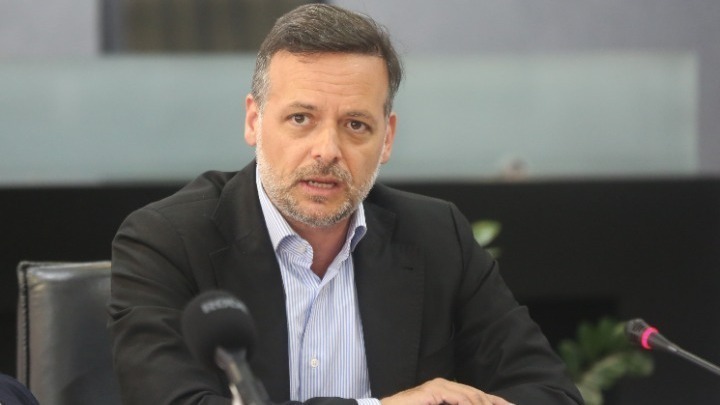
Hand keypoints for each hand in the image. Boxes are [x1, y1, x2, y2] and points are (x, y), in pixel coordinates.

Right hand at [380, 378, 513, 404]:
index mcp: (449, 390)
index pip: (477, 395)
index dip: (495, 401)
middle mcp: (445, 385)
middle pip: (477, 393)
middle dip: (494, 403)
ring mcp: (438, 386)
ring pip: (469, 395)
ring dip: (482, 403)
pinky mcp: (431, 392)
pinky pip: (456, 398)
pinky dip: (468, 403)